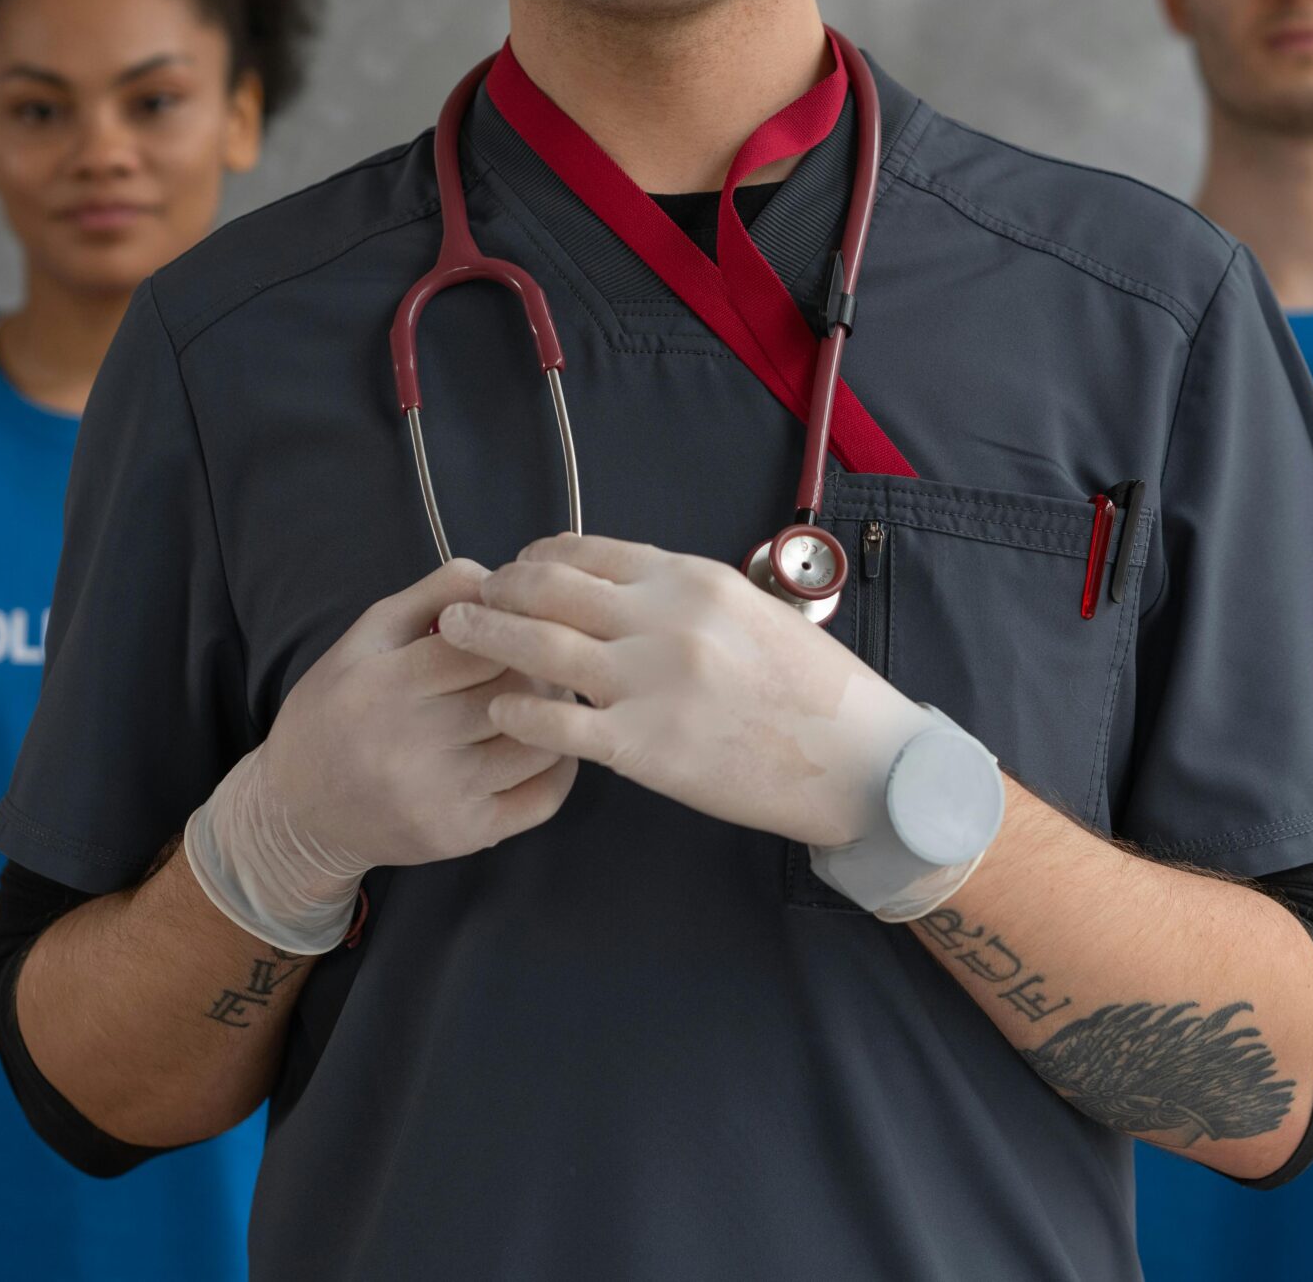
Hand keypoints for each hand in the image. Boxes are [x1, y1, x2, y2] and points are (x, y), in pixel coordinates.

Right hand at [185, 558, 577, 952]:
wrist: (297, 811)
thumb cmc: (336, 710)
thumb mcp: (365, 638)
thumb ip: (430, 595)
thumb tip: (499, 577)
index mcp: (386, 684)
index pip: (484, 643)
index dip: (514, 625)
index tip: (522, 620)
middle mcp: (412, 743)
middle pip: (515, 690)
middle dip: (539, 666)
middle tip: (547, 655)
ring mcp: (441, 796)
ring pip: (538, 743)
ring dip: (555, 714)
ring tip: (547, 696)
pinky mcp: (463, 836)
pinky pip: (542, 798)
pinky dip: (560, 767)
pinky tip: (546, 743)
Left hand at [438, 534, 928, 847]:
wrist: (860, 761)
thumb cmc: (812, 688)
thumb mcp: (751, 611)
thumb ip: (683, 596)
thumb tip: (622, 586)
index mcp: (691, 579)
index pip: (585, 551)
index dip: (534, 557)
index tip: (513, 570)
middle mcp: (665, 620)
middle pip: (548, 588)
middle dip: (496, 589)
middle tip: (467, 601)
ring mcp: (651, 684)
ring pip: (539, 646)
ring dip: (485, 636)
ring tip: (452, 637)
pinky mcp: (645, 747)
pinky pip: (557, 723)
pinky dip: (517, 711)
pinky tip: (497, 709)